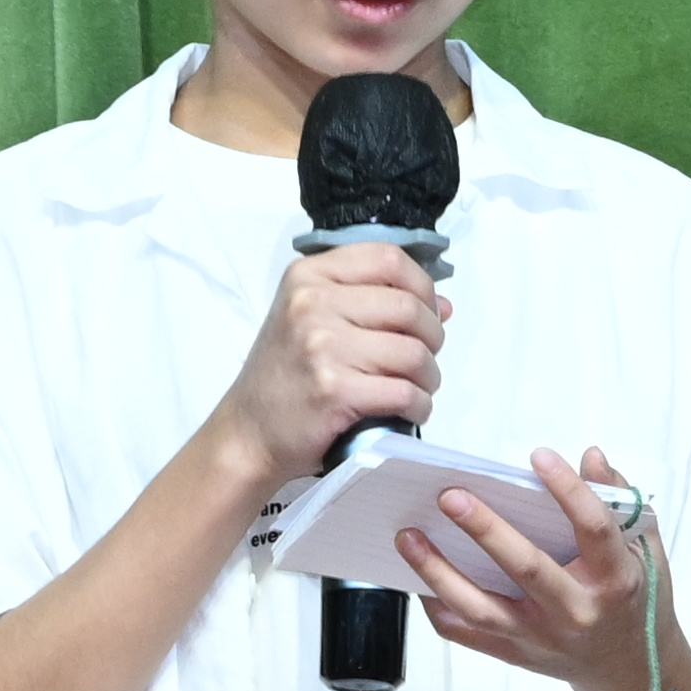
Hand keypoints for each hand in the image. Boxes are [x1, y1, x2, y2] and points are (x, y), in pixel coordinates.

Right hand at [209, 242, 445, 487]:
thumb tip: (443, 305)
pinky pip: (404, 392)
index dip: (422, 284)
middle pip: (408, 307)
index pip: (388, 258)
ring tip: (418, 386)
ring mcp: (321, 347)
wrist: (248, 432)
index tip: (426, 310)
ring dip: (429, 375)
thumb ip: (371, 301)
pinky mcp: (334, 390)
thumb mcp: (312, 319)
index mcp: (308, 276)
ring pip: (413, 353)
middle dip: (432, 336)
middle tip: (425, 357)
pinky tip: (411, 409)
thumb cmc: (285, 375)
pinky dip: (420, 404)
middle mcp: (311, 304)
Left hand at [408, 445, 667, 690]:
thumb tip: (592, 456)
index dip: (568, 490)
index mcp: (615, 579)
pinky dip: (436, 605)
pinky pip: (464, 632)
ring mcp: (541, 638)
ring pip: (481, 606)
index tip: (539, 456)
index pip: (593, 529)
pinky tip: (415, 576)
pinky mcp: (515, 654)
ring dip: (438, 570)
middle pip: (526, 567)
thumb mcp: (645, 550)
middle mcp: (576, 611)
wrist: (627, 669)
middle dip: (485, 528)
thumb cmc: (634, 600)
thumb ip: (618, 502)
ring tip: (408, 535)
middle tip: (451, 495)